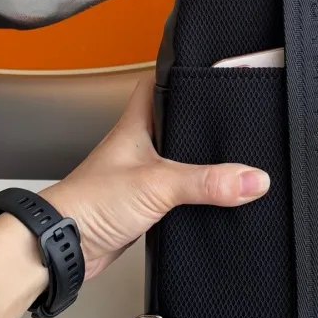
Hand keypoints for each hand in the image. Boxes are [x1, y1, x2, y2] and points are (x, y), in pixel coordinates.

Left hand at [41, 76, 270, 278]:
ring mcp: (140, 175)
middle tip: (231, 114)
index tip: (211, 70)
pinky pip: (176, 191)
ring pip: (177, 158)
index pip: (157, 83)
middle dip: (200, 120)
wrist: (64, 247)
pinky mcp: (143, 204)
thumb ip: (208, 181)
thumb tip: (253, 178)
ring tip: (230, 152)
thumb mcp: (159, 184)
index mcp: (136, 125)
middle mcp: (138, 146)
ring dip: (198, 159)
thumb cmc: (90, 203)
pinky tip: (211, 195)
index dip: (182, 74)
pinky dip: (193, 192)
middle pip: (174, 121)